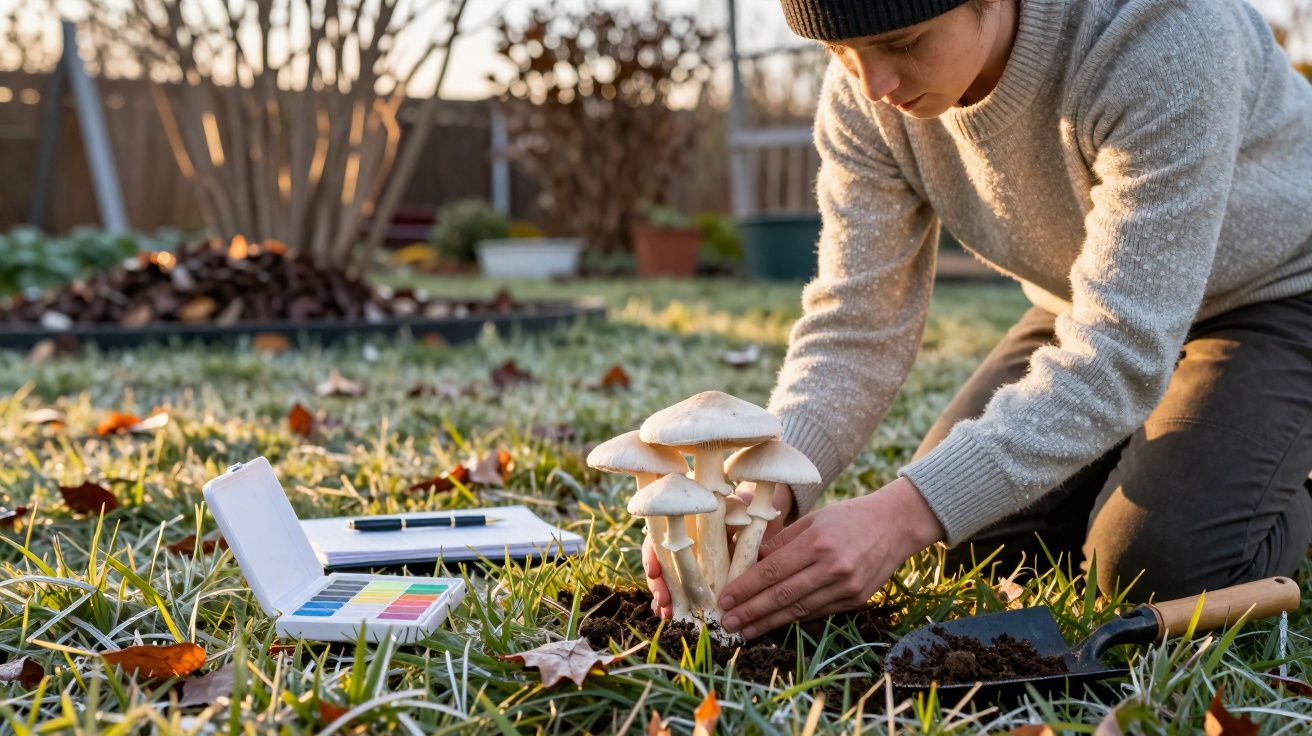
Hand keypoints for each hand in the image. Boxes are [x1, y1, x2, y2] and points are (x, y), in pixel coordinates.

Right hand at [644, 482, 794, 618]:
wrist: (752, 519)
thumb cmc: (741, 509)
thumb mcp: (737, 507)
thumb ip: (733, 514)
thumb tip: (738, 525)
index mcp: (681, 522)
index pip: (656, 539)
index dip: (653, 556)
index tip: (655, 572)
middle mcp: (678, 543)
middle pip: (659, 564)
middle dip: (658, 585)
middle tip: (664, 601)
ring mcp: (684, 562)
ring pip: (666, 581)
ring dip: (663, 599)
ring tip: (666, 614)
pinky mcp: (695, 580)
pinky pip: (679, 595)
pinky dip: (674, 606)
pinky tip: (671, 617)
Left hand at [717, 476, 943, 638]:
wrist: (895, 526)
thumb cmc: (849, 517)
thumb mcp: (813, 520)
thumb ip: (782, 541)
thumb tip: (752, 561)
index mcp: (818, 543)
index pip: (773, 570)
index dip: (746, 587)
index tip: (725, 598)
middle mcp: (833, 567)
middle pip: (783, 595)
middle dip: (751, 611)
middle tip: (727, 622)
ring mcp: (847, 587)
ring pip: (800, 610)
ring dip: (769, 622)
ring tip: (745, 630)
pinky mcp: (856, 599)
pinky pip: (818, 613)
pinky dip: (794, 619)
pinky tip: (775, 623)